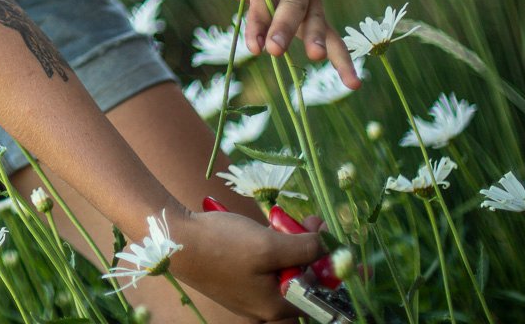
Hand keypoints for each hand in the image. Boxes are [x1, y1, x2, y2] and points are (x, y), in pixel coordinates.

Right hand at [169, 207, 329, 319]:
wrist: (173, 239)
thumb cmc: (222, 245)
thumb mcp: (270, 244)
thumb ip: (304, 249)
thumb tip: (325, 247)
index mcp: (274, 305)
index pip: (317, 295)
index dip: (334, 272)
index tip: (350, 256)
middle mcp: (262, 305)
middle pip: (300, 280)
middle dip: (311, 251)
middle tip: (315, 223)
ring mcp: (247, 292)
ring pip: (281, 270)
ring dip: (291, 244)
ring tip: (289, 218)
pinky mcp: (233, 278)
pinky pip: (262, 266)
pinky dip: (271, 247)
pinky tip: (267, 226)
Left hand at [212, 0, 360, 88]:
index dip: (260, 18)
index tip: (253, 45)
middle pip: (294, 5)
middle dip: (285, 28)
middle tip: (275, 50)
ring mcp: (311, 0)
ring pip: (317, 21)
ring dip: (317, 40)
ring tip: (316, 57)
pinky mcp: (315, 18)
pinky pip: (331, 39)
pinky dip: (341, 60)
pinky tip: (353, 83)